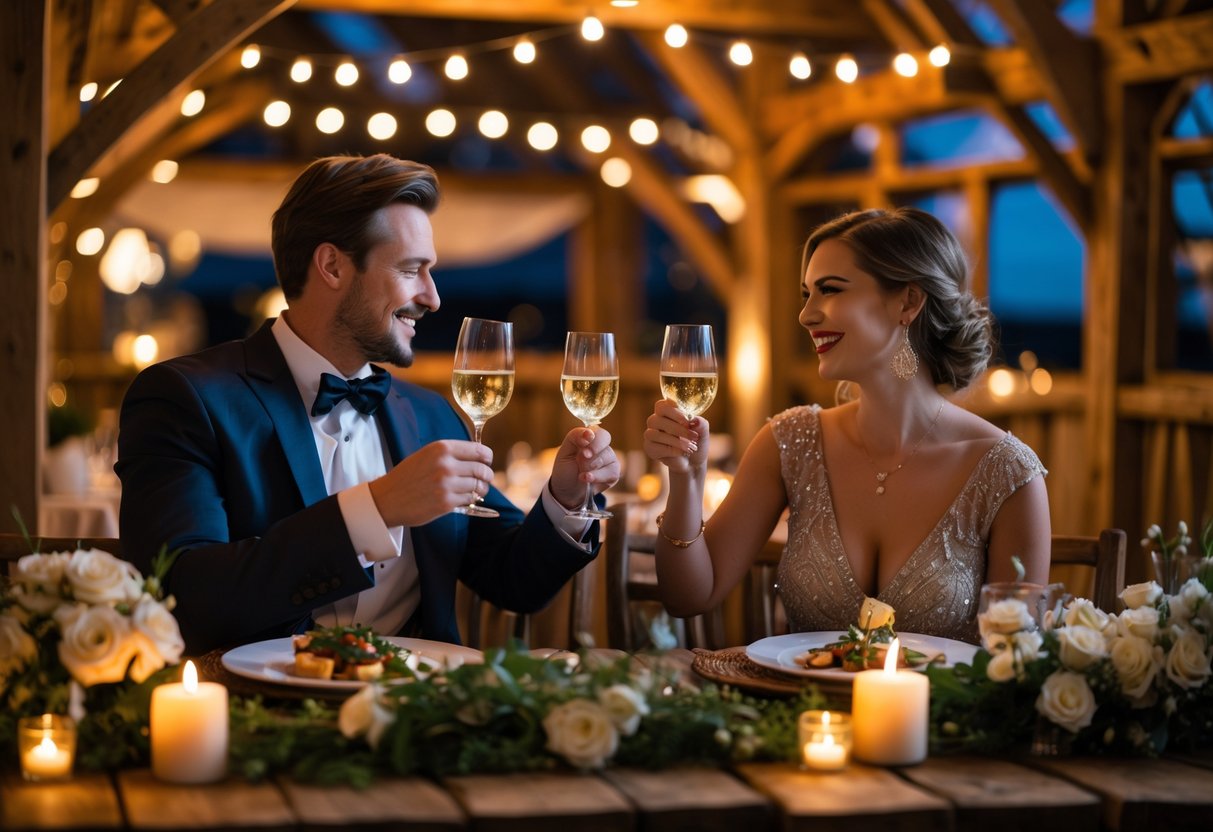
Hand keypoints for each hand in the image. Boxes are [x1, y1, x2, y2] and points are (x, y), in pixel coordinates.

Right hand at [369, 440, 495, 526]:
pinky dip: (470, 500)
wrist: (387, 498)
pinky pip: (469, 500)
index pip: (479, 451)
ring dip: (481, 490)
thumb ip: (450, 454)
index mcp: (441, 448)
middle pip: (481, 469)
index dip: (487, 457)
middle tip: (485, 479)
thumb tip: (478, 457)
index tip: (487, 462)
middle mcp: (446, 464)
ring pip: (478, 486)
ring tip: (477, 491)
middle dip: (487, 475)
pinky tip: (465, 499)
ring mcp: (446, 484)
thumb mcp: (427, 455)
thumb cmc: (408, 476)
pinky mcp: (446, 503)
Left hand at [549, 426, 620, 510]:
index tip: (583, 450)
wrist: (567, 489)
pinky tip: (587, 479)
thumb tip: (589, 433)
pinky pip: (612, 472)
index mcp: (590, 436)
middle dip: (591, 452)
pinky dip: (597, 477)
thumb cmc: (566, 468)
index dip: (593, 440)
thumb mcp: (564, 451)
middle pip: (605, 439)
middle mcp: (602, 445)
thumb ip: (575, 437)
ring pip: (607, 458)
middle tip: (580, 461)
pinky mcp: (614, 473)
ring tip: (580, 474)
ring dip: (590, 468)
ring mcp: (610, 458)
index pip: (598, 431)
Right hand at [643, 399, 708, 473]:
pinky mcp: (650, 448)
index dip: (673, 411)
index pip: (662, 405)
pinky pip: (655, 447)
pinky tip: (681, 452)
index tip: (687, 419)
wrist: (693, 461)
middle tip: (693, 436)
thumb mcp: (703, 431)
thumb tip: (694, 420)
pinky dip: (671, 450)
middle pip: (657, 419)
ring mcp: (651, 434)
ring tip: (690, 447)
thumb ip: (700, 423)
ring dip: (675, 441)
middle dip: (678, 429)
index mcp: (667, 412)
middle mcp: (656, 421)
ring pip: (655, 434)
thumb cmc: (695, 442)